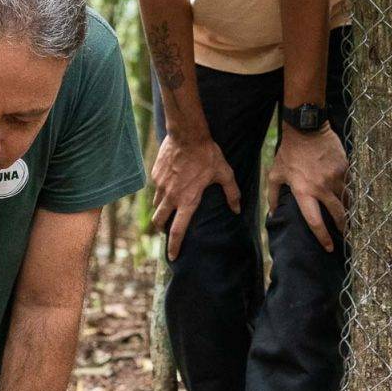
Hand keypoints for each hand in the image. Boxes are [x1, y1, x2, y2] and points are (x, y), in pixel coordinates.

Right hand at [152, 132, 240, 259]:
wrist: (187, 134)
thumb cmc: (208, 154)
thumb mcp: (224, 174)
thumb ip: (231, 193)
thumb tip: (236, 210)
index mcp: (188, 200)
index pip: (177, 230)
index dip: (174, 246)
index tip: (172, 256)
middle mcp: (171, 196)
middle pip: (160, 221)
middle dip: (161, 229)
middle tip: (166, 231)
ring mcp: (161, 186)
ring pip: (157, 205)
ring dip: (162, 210)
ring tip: (169, 208)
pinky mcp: (155, 175)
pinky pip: (156, 189)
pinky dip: (162, 192)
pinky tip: (170, 185)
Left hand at [267, 124, 347, 251]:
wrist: (307, 128)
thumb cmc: (289, 153)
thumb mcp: (275, 174)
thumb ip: (272, 196)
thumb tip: (272, 214)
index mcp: (304, 192)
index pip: (315, 221)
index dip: (323, 237)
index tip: (329, 247)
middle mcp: (322, 188)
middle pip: (338, 214)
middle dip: (343, 227)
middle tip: (345, 235)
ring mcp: (336, 177)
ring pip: (347, 199)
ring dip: (348, 209)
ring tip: (349, 217)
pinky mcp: (345, 167)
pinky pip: (349, 184)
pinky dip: (348, 190)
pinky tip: (348, 195)